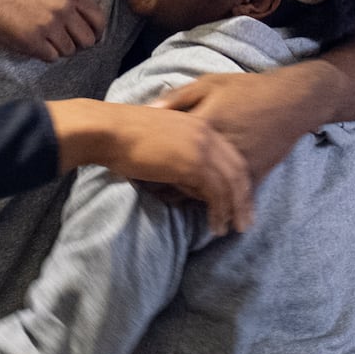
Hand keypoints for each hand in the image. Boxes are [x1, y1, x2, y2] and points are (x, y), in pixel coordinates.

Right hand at [0, 0, 106, 61]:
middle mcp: (63, 8)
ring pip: (68, 51)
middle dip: (77, 44)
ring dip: (58, 48)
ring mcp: (47, 24)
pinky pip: (50, 57)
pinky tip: (32, 41)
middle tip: (63, 41)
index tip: (89, 38)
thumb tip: (86, 20)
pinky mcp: (31, 40)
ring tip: (42, 38)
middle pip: (87, 41)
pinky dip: (43, 53)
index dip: (95, 33)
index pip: (99, 21)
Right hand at [48, 98, 251, 234]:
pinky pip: (217, 192)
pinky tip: (216, 225)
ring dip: (235, 209)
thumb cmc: (125, 137)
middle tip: (245, 221)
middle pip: (238, 169)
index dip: (238, 180)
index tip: (240, 201)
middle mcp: (205, 133)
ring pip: (232, 183)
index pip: (231, 155)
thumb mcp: (162, 140)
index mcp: (199, 124)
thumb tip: (191, 183)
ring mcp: (201, 147)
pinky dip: (220, 211)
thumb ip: (181, 155)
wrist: (109, 130)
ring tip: (233, 229)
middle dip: (244, 198)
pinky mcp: (192, 163)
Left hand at [154, 4, 354, 184]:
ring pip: (204, 195)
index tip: (132, 166)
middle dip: (163, 187)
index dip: (147, 162)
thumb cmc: (247, 89)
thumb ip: (178, 98)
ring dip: (186, 200)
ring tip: (169, 200)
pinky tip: (201, 203)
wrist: (292, 101)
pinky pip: (228, 197)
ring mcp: (236, 167)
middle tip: (147, 188)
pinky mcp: (254, 176)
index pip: (166, 152)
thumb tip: (148, 109)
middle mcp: (217, 151)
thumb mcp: (209, 84)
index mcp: (202, 126)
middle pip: (181, 179)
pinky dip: (214, 202)